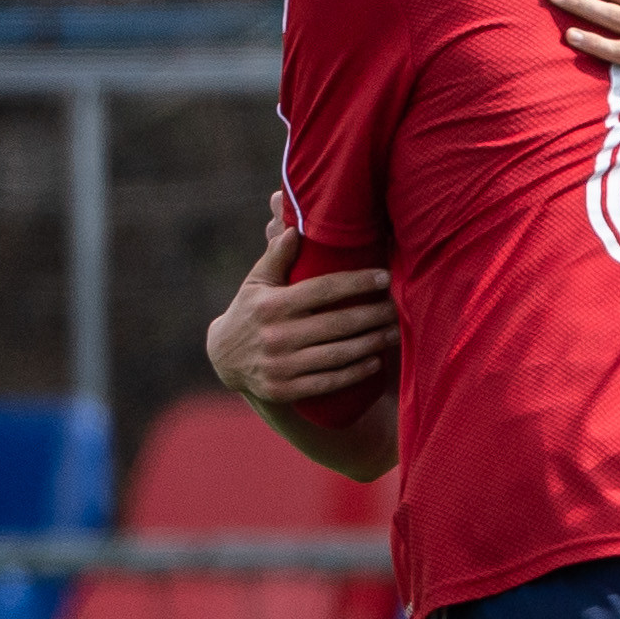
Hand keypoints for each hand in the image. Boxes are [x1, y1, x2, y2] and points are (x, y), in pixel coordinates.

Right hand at [205, 193, 396, 402]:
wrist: (223, 359)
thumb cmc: (250, 312)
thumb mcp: (256, 283)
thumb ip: (277, 257)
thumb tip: (295, 229)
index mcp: (271, 305)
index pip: (322, 289)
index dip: (357, 282)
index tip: (385, 277)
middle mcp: (275, 335)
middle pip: (337, 323)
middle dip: (373, 315)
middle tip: (396, 307)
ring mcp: (280, 365)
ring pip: (337, 354)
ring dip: (371, 343)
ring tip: (393, 332)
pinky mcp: (284, 389)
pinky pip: (328, 382)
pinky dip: (354, 373)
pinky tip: (374, 361)